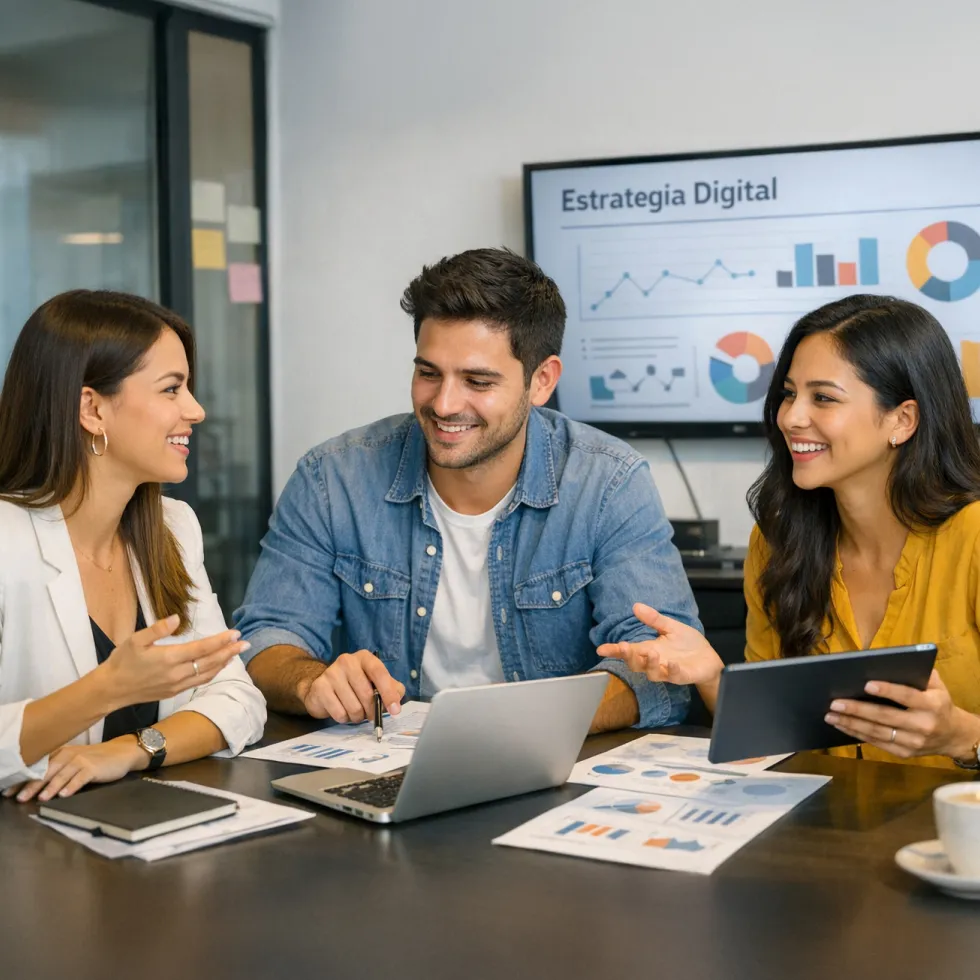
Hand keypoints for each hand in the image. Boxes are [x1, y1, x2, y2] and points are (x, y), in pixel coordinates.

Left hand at [3, 739, 141, 802]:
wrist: (121, 753)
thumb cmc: (95, 760)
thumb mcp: (73, 761)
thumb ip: (55, 770)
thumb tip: (32, 786)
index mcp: (60, 753)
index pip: (38, 767)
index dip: (22, 779)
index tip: (8, 792)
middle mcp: (69, 755)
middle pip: (47, 771)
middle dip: (32, 784)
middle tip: (20, 797)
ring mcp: (82, 760)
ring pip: (62, 774)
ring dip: (51, 786)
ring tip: (42, 798)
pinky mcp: (94, 767)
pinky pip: (81, 777)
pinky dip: (72, 786)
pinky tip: (65, 794)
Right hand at [99, 615, 250, 709]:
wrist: (111, 689)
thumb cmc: (122, 661)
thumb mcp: (135, 640)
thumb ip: (157, 628)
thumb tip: (177, 618)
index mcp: (169, 658)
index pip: (202, 649)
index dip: (221, 641)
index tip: (235, 634)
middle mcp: (177, 674)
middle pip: (210, 662)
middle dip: (229, 652)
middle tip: (245, 643)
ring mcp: (177, 685)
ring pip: (207, 674)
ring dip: (224, 663)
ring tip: (236, 653)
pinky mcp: (174, 692)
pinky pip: (199, 682)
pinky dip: (212, 673)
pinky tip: (218, 666)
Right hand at [299, 650, 404, 723]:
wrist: (323, 687)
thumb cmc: (355, 684)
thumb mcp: (376, 683)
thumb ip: (392, 689)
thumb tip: (396, 702)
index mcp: (364, 658)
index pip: (379, 673)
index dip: (389, 693)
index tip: (395, 711)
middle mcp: (347, 661)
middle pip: (367, 694)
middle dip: (372, 711)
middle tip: (370, 714)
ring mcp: (331, 673)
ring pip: (354, 707)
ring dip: (357, 716)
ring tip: (355, 711)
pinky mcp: (320, 688)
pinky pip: (339, 713)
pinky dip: (344, 718)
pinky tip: (342, 710)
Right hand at [597, 603, 723, 685]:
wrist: (708, 658)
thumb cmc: (688, 644)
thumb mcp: (670, 627)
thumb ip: (654, 619)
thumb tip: (636, 606)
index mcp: (650, 649)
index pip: (629, 651)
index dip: (614, 651)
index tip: (601, 649)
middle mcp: (655, 662)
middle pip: (635, 664)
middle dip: (628, 657)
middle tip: (624, 647)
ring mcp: (668, 671)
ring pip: (652, 673)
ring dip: (649, 664)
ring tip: (651, 652)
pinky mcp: (682, 676)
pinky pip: (675, 676)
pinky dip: (672, 671)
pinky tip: (672, 663)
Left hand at [825, 670, 979, 759]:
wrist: (954, 735)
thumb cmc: (938, 703)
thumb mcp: (936, 686)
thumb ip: (918, 673)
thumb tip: (889, 661)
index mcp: (932, 705)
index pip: (907, 696)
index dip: (887, 690)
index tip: (866, 684)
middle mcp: (923, 725)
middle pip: (885, 717)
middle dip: (857, 709)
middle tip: (835, 702)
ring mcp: (913, 742)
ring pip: (877, 732)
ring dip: (851, 723)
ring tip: (830, 715)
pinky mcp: (904, 754)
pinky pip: (877, 743)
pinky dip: (857, 734)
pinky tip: (842, 725)